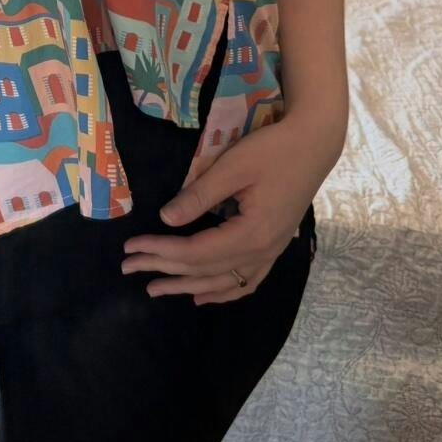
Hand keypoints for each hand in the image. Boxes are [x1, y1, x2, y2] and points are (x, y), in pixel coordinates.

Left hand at [119, 113, 338, 304]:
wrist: (314, 144)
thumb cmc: (272, 151)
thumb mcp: (231, 167)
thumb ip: (198, 196)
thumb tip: (166, 219)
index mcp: (252, 233)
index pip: (195, 251)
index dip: (160, 250)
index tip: (131, 246)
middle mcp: (263, 251)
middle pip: (204, 269)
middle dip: (163, 269)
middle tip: (128, 268)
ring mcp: (271, 251)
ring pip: (224, 281)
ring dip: (188, 286)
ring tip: (156, 289)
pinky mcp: (274, 245)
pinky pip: (247, 280)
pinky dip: (223, 292)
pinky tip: (203, 297)